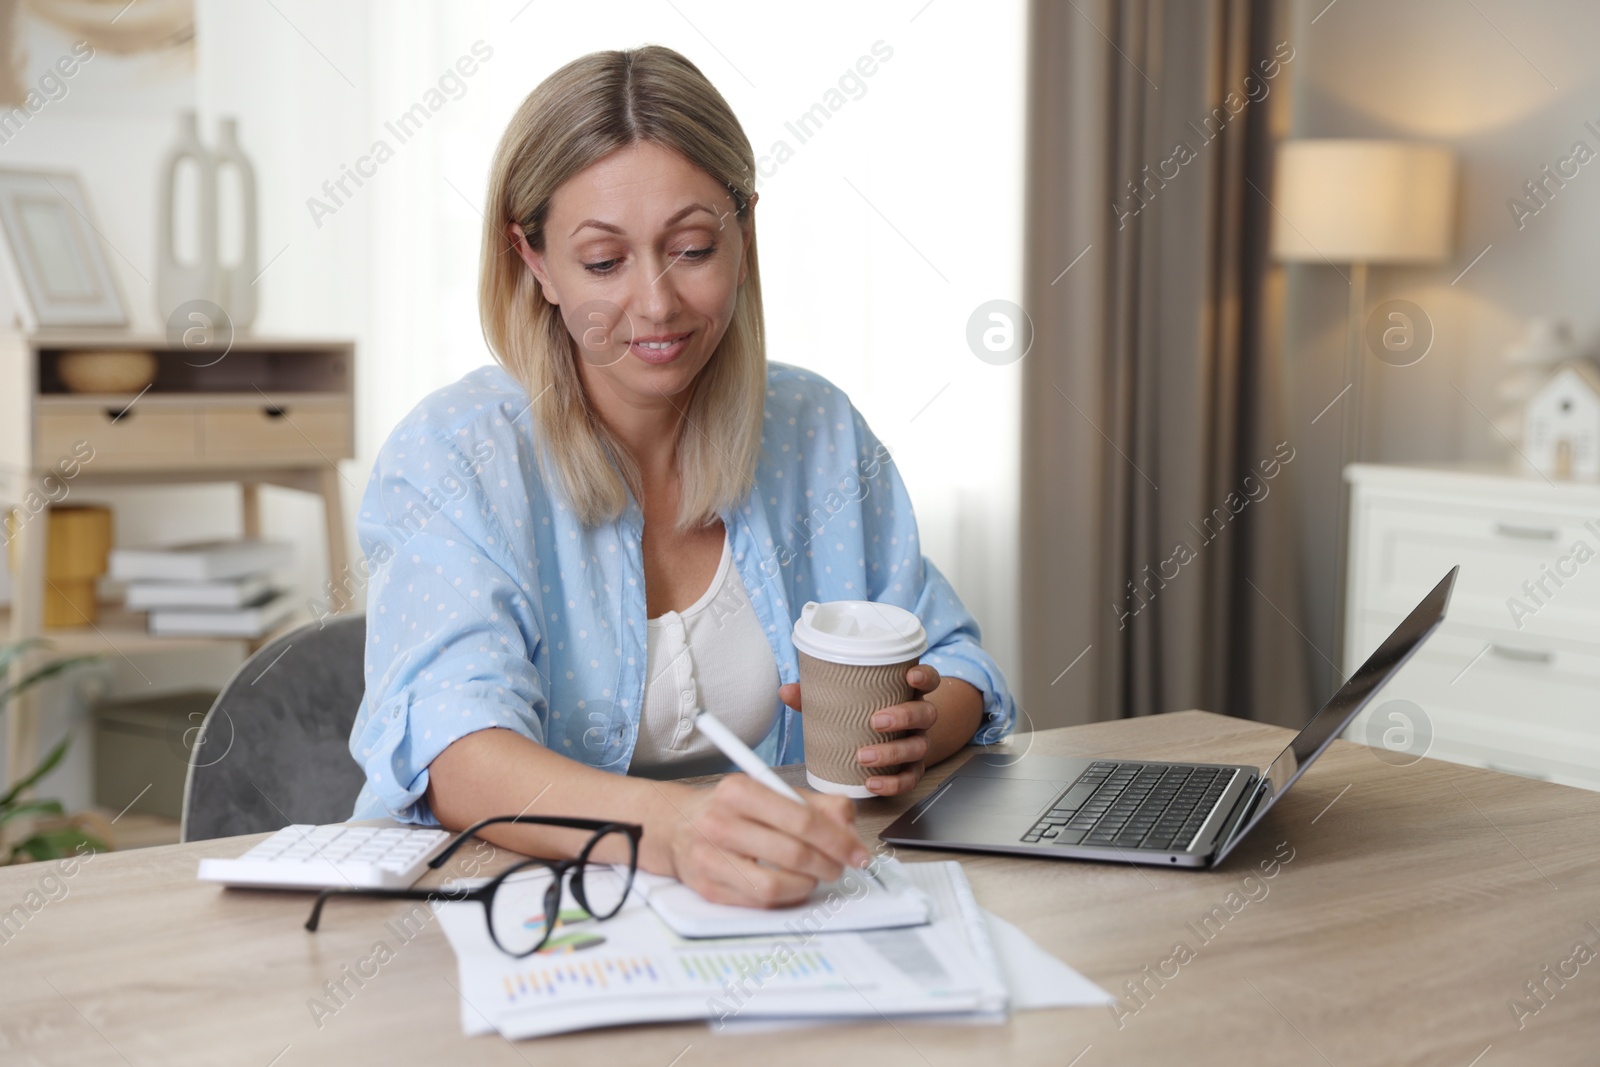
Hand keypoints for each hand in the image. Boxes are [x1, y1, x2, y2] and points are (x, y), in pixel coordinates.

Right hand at [663, 774, 872, 907]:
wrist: (675, 826)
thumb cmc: (731, 809)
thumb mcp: (769, 791)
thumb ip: (816, 804)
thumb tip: (849, 828)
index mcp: (740, 790)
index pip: (802, 818)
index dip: (839, 840)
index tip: (858, 852)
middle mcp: (721, 823)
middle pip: (794, 853)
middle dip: (829, 864)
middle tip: (841, 866)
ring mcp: (711, 859)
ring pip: (777, 885)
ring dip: (808, 884)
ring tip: (814, 875)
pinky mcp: (708, 889)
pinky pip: (760, 902)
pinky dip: (786, 897)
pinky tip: (792, 885)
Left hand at [778, 663, 942, 796]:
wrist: (889, 741)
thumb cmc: (864, 714)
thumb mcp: (845, 700)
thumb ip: (817, 695)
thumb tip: (786, 691)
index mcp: (906, 693)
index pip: (928, 678)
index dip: (923, 676)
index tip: (910, 677)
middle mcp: (918, 718)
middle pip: (925, 713)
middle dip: (904, 717)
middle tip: (875, 721)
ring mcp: (918, 743)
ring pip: (919, 747)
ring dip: (893, 752)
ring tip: (863, 756)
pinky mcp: (913, 769)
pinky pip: (910, 778)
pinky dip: (892, 783)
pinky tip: (872, 783)